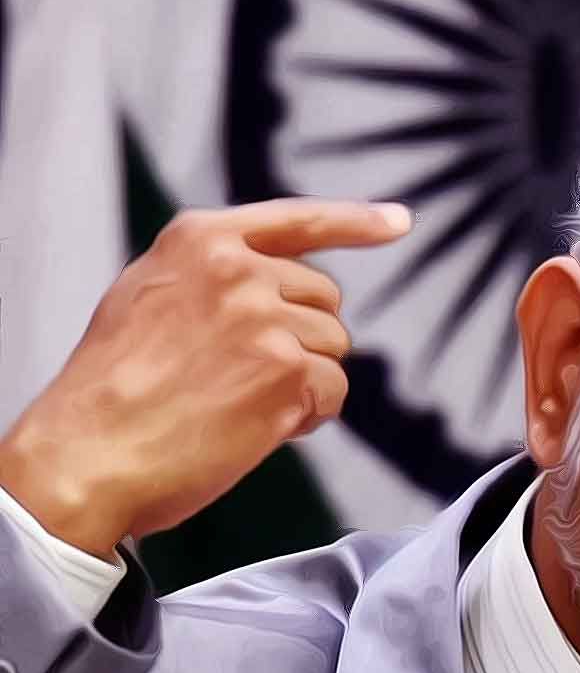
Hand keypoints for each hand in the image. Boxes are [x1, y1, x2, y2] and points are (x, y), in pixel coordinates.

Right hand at [0, 198, 410, 557]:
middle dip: (304, 340)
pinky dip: (310, 415)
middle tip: (248, 377)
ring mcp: (265, 318)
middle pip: (324, 299)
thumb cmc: (113, 390)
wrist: (89, 452)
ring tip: (242, 404)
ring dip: (305, 381)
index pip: (297, 220)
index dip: (356, 222)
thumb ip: (212, 279)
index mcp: (201, 240)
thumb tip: (273, 286)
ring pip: (332, 347)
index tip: (396, 221)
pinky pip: (333, 391)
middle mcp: (238, 269)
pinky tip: (262, 427)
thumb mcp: (149, 297)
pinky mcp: (287, 372)